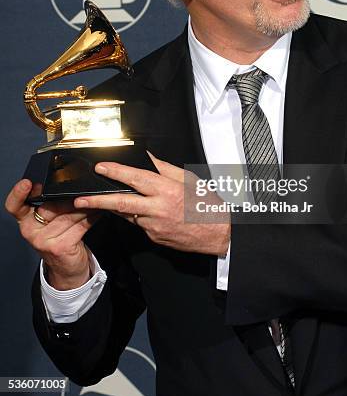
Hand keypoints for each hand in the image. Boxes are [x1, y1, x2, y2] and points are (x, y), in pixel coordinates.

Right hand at [5, 180, 99, 289]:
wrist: (66, 268)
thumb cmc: (60, 238)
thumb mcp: (50, 221)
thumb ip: (52, 205)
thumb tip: (72, 185)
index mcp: (25, 220)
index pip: (15, 206)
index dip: (18, 194)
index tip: (27, 184)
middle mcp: (30, 230)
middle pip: (52, 205)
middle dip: (72, 198)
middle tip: (86, 191)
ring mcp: (44, 240)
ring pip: (69, 214)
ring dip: (86, 206)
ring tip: (96, 199)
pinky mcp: (60, 247)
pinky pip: (80, 225)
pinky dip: (92, 217)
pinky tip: (98, 212)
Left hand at [73, 154, 230, 255]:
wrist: (218, 234)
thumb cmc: (206, 204)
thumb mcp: (188, 179)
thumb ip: (164, 168)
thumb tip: (147, 158)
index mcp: (167, 190)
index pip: (135, 179)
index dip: (116, 172)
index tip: (100, 168)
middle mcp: (158, 209)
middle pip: (121, 203)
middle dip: (97, 201)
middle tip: (80, 199)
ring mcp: (154, 226)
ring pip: (128, 214)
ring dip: (117, 207)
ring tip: (107, 200)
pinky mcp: (154, 238)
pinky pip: (139, 224)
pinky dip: (135, 216)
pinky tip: (140, 210)